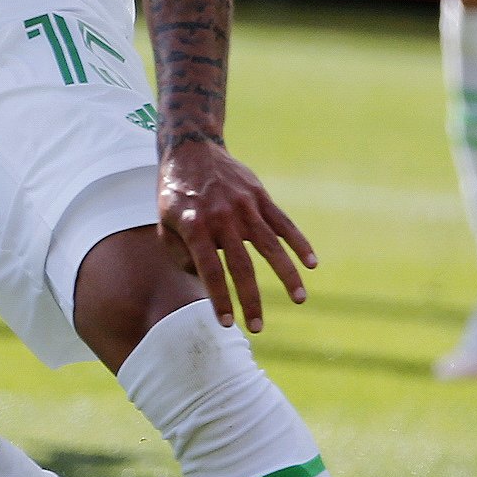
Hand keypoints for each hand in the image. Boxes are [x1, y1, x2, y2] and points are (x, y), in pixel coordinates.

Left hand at [157, 137, 317, 331]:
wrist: (192, 149)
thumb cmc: (175, 193)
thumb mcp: (164, 223)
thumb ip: (179, 254)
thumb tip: (205, 278)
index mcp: (195, 226)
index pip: (210, 270)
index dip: (219, 298)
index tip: (227, 323)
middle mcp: (222, 217)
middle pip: (241, 265)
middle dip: (251, 299)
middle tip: (258, 327)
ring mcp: (244, 206)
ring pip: (270, 245)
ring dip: (287, 274)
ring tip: (299, 299)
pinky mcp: (259, 196)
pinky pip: (283, 222)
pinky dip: (299, 242)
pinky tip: (312, 263)